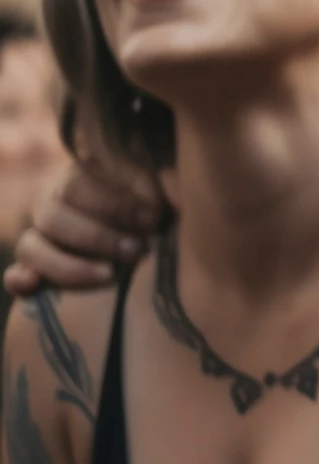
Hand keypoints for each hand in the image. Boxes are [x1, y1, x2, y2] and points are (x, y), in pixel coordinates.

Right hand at [4, 161, 160, 296]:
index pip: (77, 184)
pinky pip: (16, 275)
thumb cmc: (149, 209)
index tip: (151, 219)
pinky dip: (21, 280)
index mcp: (77, 179)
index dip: (113, 203)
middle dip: (97, 237)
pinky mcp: (36, 270)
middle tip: (136, 250)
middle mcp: (52, 206)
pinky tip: (34, 284)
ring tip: (110, 274)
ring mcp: (40, 238)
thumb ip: (156, 192)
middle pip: (52, 216)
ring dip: (70, 265)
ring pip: (31, 247)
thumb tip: (155, 207)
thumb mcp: (157, 195)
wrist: (143, 235)